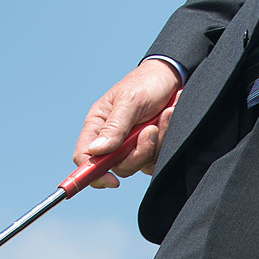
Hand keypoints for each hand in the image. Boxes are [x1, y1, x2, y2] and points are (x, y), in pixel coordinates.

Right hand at [74, 60, 182, 187]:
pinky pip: (155, 160)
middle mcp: (111, 139)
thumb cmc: (146, 83)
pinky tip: (169, 119)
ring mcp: (131, 146)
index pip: (84, 158)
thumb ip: (114, 127)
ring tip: (165, 115)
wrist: (173, 77)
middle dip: (137, 153)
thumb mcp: (130, 100)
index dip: (93, 173)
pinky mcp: (150, 149)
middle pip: (116, 167)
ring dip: (155, 143)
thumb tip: (96, 151)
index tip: (112, 180)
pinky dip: (165, 141)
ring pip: (139, 164)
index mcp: (97, 126)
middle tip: (150, 130)